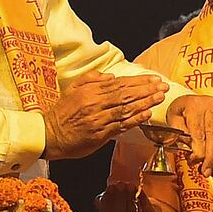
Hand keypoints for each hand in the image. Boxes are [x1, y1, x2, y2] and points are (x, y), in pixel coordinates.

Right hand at [42, 71, 167, 159]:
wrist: (50, 134)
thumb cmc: (62, 111)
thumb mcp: (72, 88)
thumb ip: (92, 79)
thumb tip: (111, 76)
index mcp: (90, 91)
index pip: (120, 83)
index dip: (139, 81)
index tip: (154, 78)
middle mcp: (95, 104)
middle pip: (126, 95)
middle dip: (147, 90)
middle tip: (163, 86)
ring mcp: (98, 119)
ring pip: (126, 109)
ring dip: (145, 102)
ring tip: (160, 97)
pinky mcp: (100, 134)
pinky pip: (120, 125)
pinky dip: (134, 119)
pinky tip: (147, 114)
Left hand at [166, 95, 212, 176]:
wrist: (184, 100)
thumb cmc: (178, 112)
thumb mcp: (172, 120)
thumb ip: (180, 134)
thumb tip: (189, 149)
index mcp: (194, 105)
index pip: (198, 131)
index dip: (198, 149)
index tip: (195, 162)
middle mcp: (209, 105)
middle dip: (211, 155)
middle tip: (207, 171)